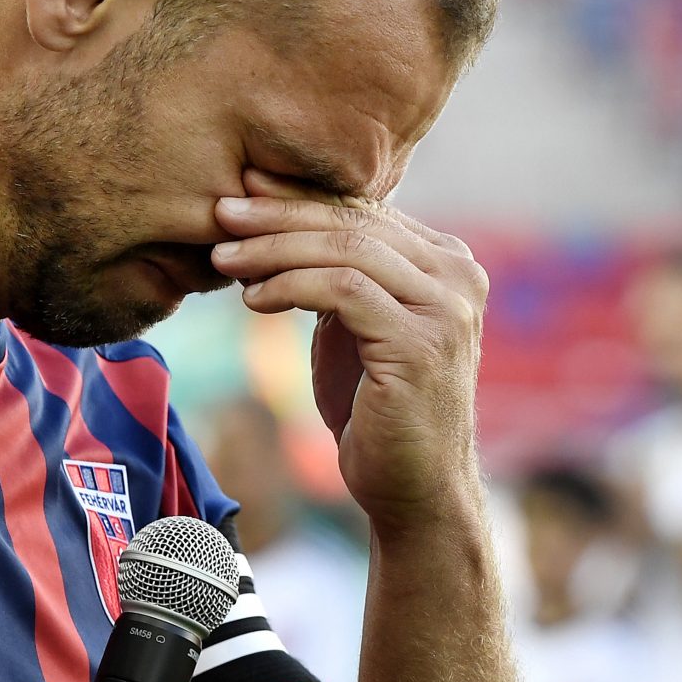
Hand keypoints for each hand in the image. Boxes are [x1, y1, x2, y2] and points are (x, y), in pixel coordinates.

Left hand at [211, 172, 486, 526]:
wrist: (414, 490)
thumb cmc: (377, 410)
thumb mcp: (357, 326)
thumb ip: (344, 274)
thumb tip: (276, 214)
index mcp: (448, 263)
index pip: (365, 212)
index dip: (299, 197)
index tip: (242, 191)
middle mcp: (459, 277)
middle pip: (355, 223)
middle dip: (279, 215)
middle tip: (221, 214)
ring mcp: (447, 309)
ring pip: (348, 250)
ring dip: (275, 250)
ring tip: (224, 259)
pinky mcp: (421, 343)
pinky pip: (346, 292)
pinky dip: (292, 286)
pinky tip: (254, 299)